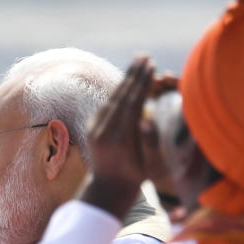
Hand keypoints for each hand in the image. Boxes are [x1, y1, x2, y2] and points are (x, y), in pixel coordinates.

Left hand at [80, 54, 155, 219]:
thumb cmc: (135, 176)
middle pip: (121, 95)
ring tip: (138, 61)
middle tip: (144, 56)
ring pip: (112, 97)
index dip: (142, 83)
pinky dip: (118, 90)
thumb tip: (148, 119)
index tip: (151, 66)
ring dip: (125, 79)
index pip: (132, 103)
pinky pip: (107, 103)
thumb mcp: (148, 165)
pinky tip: (127, 80)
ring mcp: (94, 127)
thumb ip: (150, 143)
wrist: (108, 187)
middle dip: (133, 75)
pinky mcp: (91, 125)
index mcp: (118, 138)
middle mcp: (102, 130)